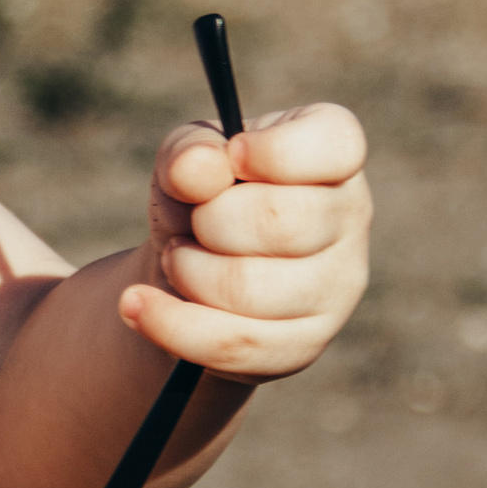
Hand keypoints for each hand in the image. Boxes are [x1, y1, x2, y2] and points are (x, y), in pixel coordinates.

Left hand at [114, 101, 370, 378]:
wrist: (188, 271)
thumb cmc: (200, 196)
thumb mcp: (185, 158)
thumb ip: (189, 152)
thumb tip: (197, 170)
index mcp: (333, 153)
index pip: (336, 143)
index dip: (274, 151)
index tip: (233, 155)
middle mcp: (350, 218)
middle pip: (280, 222)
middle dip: (210, 221)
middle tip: (192, 222)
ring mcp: (336, 288)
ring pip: (252, 290)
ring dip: (189, 271)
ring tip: (176, 258)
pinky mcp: (304, 344)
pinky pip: (235, 344)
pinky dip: (172, 324)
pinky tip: (136, 305)